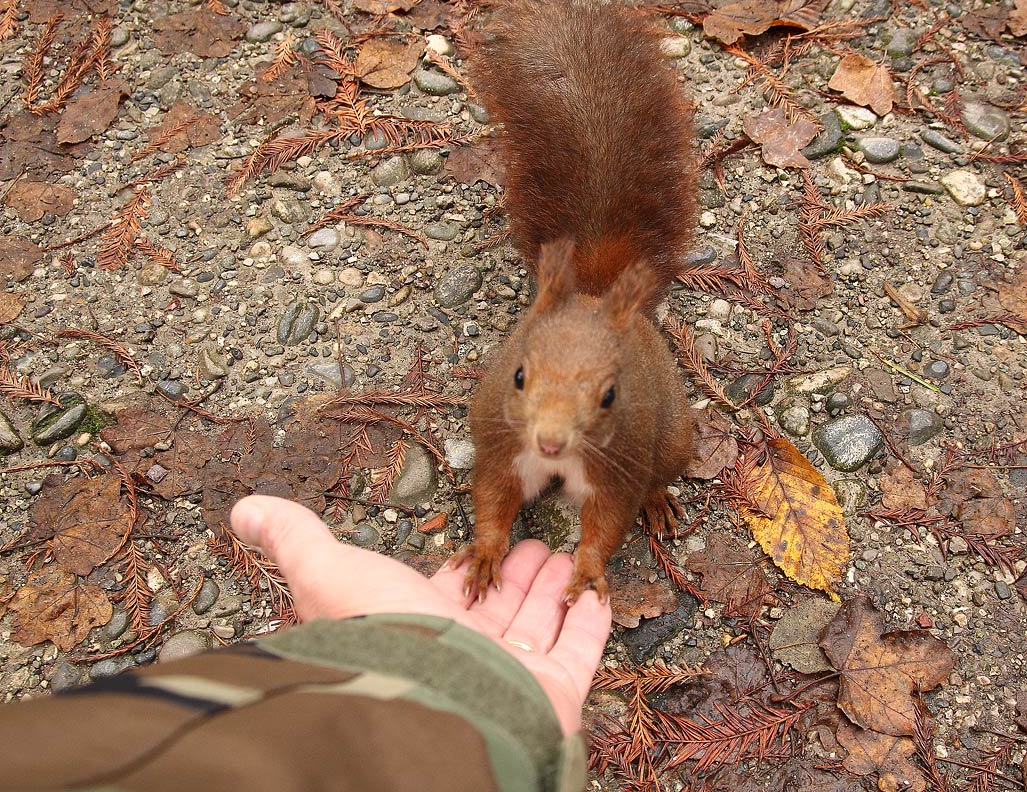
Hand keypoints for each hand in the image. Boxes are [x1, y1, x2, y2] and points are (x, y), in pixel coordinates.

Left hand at [230, 495, 611, 733]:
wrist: (435, 706)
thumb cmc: (384, 639)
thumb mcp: (329, 573)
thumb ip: (295, 540)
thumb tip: (242, 508)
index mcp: (419, 625)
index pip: (449, 593)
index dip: (468, 567)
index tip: (485, 544)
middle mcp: (465, 652)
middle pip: (499, 608)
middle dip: (519, 574)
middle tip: (539, 544)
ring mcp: (514, 674)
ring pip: (541, 624)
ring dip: (555, 591)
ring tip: (570, 556)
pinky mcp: (556, 692)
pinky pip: (582, 651)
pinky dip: (591, 623)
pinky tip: (598, 594)